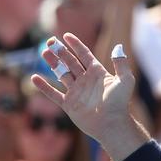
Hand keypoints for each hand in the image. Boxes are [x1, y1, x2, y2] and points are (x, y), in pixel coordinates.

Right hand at [32, 33, 144, 158]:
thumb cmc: (119, 103)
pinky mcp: (69, 105)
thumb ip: (121, 63)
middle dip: (60, 51)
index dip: (76, 45)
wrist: (111, 124)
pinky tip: (34, 78)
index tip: (66, 36)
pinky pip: (53, 94)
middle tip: (50, 41)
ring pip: (61, 74)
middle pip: (70, 62)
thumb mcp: (125, 80)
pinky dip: (44, 86)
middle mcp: (86, 81)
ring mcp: (76, 92)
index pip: (84, 55)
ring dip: (52, 63)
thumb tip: (118, 46)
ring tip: (44, 53)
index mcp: (97, 73)